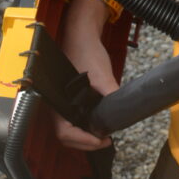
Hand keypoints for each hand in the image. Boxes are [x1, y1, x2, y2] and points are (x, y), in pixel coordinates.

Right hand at [54, 0, 118, 150]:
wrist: (82, 35)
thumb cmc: (85, 51)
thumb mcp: (101, 75)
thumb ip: (110, 94)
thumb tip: (121, 113)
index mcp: (59, 100)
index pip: (65, 132)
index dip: (83, 141)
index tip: (101, 140)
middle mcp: (58, 104)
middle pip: (66, 136)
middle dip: (86, 143)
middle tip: (106, 141)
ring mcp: (62, 102)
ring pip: (69, 130)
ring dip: (85, 137)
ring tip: (103, 136)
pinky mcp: (69, 99)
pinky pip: (74, 120)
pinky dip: (85, 127)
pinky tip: (99, 124)